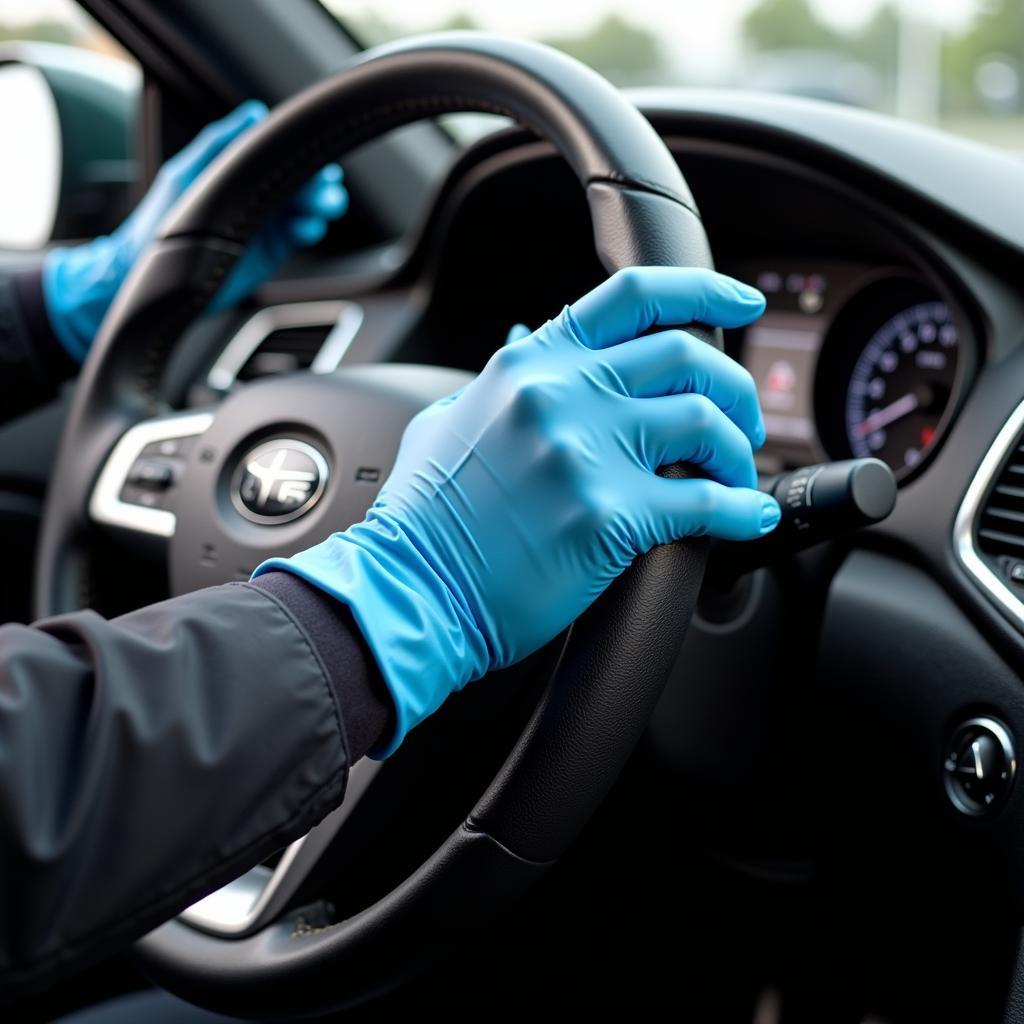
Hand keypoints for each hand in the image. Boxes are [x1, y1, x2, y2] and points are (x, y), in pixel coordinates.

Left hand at [42, 100, 346, 360]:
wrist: (153, 275)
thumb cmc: (162, 222)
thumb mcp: (187, 174)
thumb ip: (218, 143)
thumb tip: (253, 113)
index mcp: (238, 172)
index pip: (279, 157)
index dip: (302, 157)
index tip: (315, 160)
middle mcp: (256, 196)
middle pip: (300, 183)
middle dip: (319, 184)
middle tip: (325, 191)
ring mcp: (266, 224)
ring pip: (307, 209)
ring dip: (320, 207)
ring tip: (321, 209)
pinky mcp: (271, 252)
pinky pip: (299, 236)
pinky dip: (309, 230)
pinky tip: (305, 229)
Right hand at [255, 267, 779, 755]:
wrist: (410, 591)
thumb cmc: (425, 518)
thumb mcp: (450, 419)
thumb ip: (498, 376)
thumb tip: (528, 335)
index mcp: (531, 365)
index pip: (634, 297)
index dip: (703, 291)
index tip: (741, 303)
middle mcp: (560, 394)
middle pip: (686, 356)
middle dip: (733, 387)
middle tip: (743, 423)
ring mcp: (584, 452)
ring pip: (704, 422)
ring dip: (736, 451)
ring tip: (736, 477)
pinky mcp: (607, 517)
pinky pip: (704, 503)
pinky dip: (740, 510)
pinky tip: (748, 518)